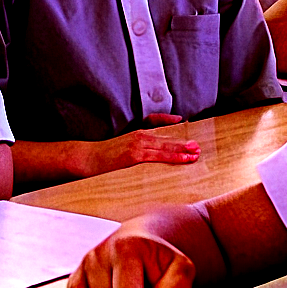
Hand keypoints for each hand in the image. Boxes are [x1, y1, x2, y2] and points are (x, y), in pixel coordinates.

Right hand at [79, 117, 199, 176]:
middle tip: (199, 148)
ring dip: (181, 151)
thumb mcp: (124, 140)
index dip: (178, 131)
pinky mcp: (133, 157)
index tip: (192, 132)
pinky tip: (180, 159)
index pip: (163, 128)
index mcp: (139, 133)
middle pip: (167, 139)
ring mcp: (137, 146)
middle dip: (184, 144)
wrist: (87, 158)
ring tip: (194, 154)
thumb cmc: (106, 153)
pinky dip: (170, 157)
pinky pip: (156, 157)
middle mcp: (140, 137)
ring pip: (164, 148)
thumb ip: (142, 136)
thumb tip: (165, 134)